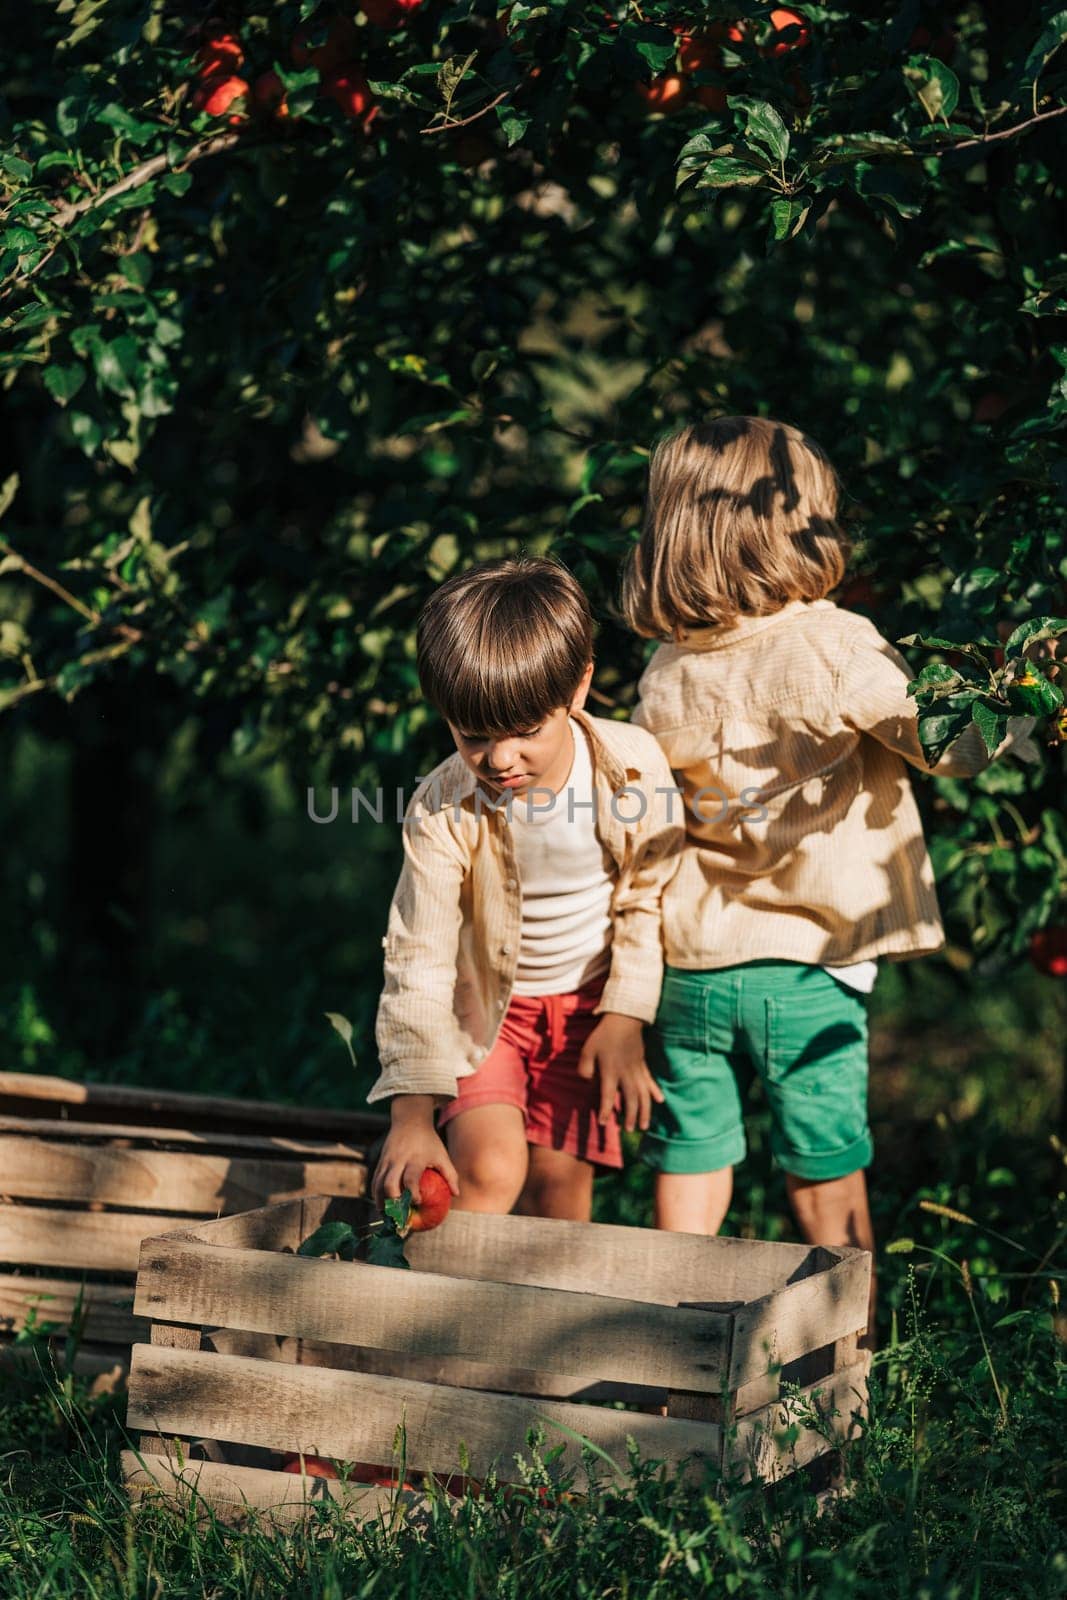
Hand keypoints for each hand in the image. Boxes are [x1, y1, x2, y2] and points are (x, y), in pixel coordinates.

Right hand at [371, 1096, 460, 1210]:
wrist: (409, 1121)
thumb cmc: (429, 1142)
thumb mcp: (441, 1154)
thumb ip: (450, 1174)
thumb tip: (456, 1194)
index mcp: (414, 1159)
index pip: (410, 1178)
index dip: (412, 1193)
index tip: (418, 1203)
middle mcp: (398, 1160)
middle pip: (389, 1184)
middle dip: (392, 1203)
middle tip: (400, 1216)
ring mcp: (386, 1161)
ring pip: (378, 1185)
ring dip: (381, 1202)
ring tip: (388, 1216)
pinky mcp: (379, 1162)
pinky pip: (375, 1181)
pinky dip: (377, 1195)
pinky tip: (383, 1206)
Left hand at [576, 1013, 664, 1132]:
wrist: (624, 1019)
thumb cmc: (603, 1035)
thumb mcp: (587, 1050)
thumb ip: (585, 1069)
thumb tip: (588, 1081)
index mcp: (610, 1071)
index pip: (607, 1096)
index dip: (606, 1110)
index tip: (604, 1123)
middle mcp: (625, 1074)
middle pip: (630, 1099)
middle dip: (630, 1116)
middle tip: (628, 1129)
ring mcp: (636, 1070)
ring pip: (643, 1094)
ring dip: (644, 1111)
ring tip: (644, 1125)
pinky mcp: (642, 1065)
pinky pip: (650, 1081)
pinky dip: (655, 1091)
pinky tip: (660, 1101)